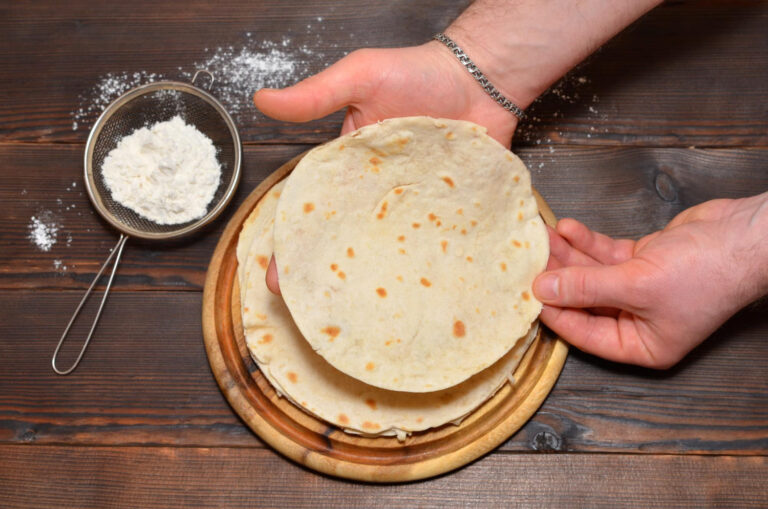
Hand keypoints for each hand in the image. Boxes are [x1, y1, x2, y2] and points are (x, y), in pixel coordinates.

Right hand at [255, 42, 520, 294]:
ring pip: (392, 254)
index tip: (279, 278)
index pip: (314, 213)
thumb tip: (263, 99)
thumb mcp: (360, 77)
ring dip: (379, 283)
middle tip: (315, 311)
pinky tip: (425, 297)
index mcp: (350, 171)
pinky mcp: (452, 215)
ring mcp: (416, 209)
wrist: (481, 77)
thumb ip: (317, 95)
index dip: (293, 246)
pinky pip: (438, 246)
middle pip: (349, 243)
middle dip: (329, 278)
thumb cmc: (418, 73)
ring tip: (365, 317)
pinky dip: (431, 269)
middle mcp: (380, 196)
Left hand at [533, 193, 767, 368]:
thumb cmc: (706, 273)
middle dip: (557, 278)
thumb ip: (586, 287)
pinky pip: (605, 255)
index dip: (554, 314)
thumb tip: (542, 290)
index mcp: (642, 344)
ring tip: (541, 236)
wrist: (746, 236)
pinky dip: (587, 242)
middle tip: (529, 258)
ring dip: (567, 255)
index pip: (585, 335)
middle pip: (584, 301)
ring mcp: (639, 289)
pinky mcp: (642, 261)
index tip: (526, 294)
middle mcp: (638, 320)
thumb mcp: (636, 284)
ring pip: (591, 274)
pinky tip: (566, 228)